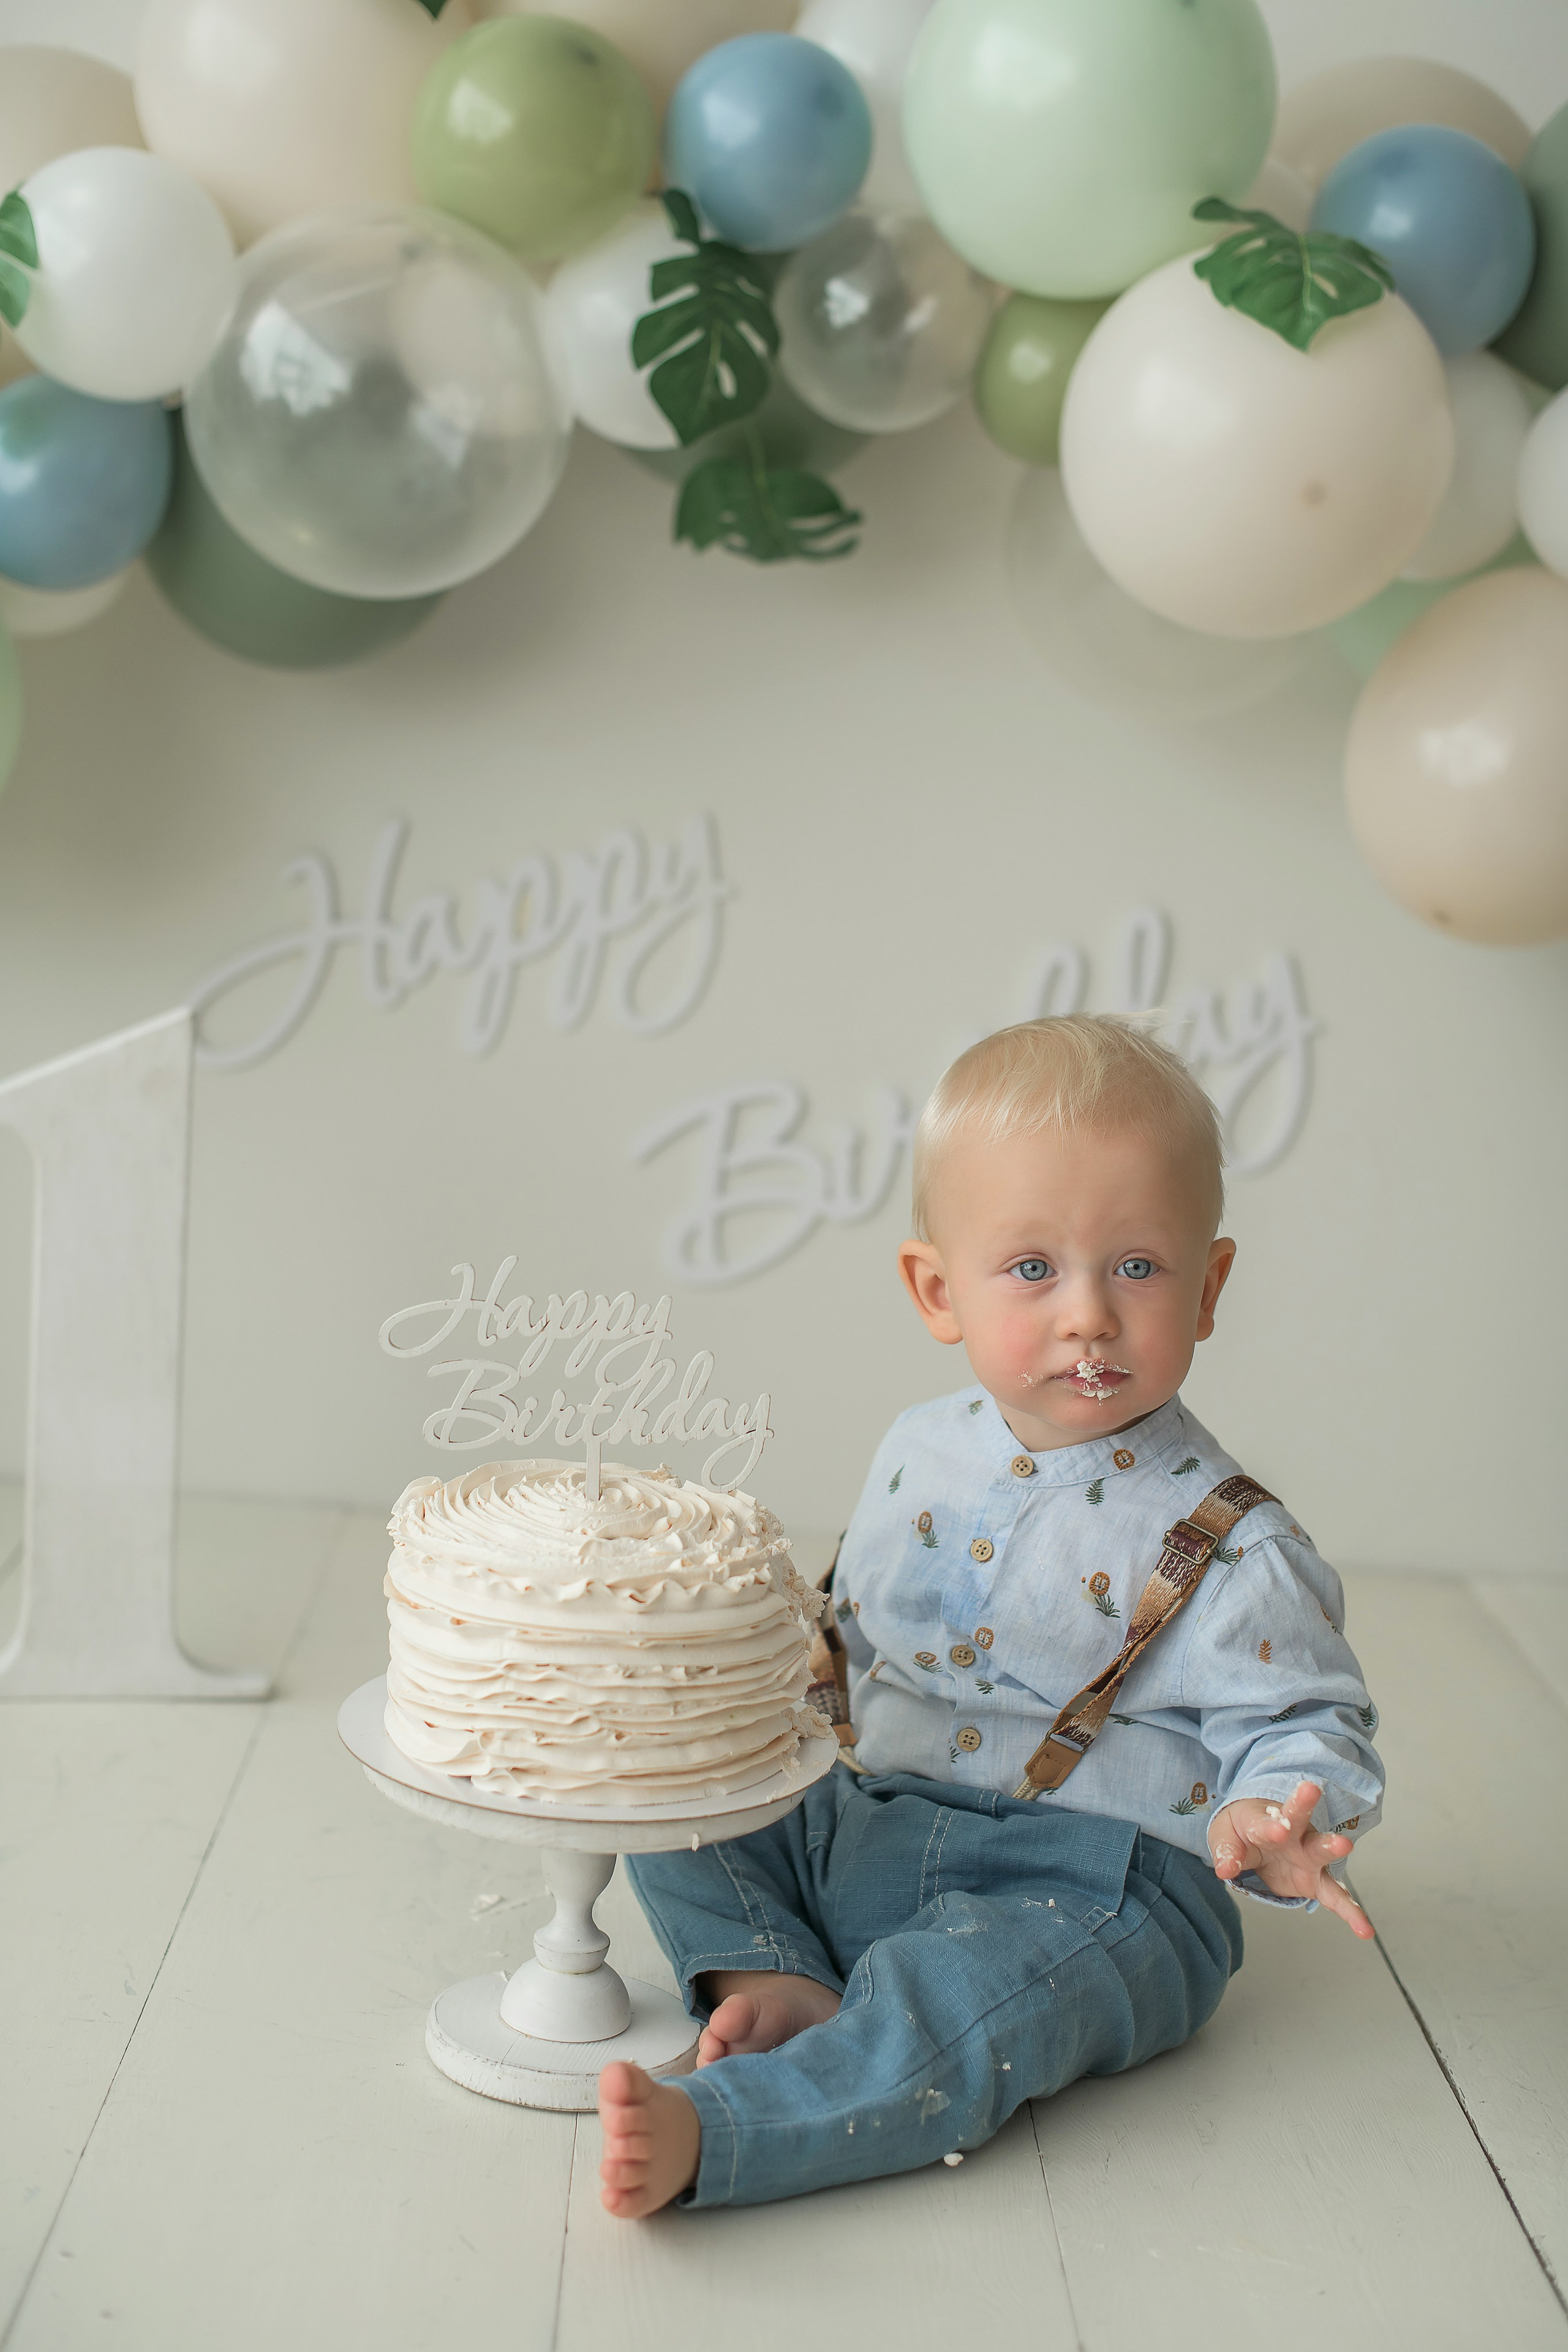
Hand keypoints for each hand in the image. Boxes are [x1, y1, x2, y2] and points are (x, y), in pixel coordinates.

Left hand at [1208, 1779, 1373, 1940]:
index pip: (1266, 1822)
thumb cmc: (1242, 1831)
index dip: (1272, 1827)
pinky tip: (1365, 1930)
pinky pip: (1335, 1896)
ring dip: (1331, 1846)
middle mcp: (1292, 1833)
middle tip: (1312, 1794)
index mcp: (1264, 1820)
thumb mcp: (1224, 1836)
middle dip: (1304, 1808)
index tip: (1277, 1831)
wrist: (1260, 1833)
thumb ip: (1226, 1851)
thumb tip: (1225, 1870)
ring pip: (1321, 1850)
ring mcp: (1308, 1855)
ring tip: (1344, 1845)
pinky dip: (1350, 1913)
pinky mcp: (1316, 1880)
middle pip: (1298, 1818)